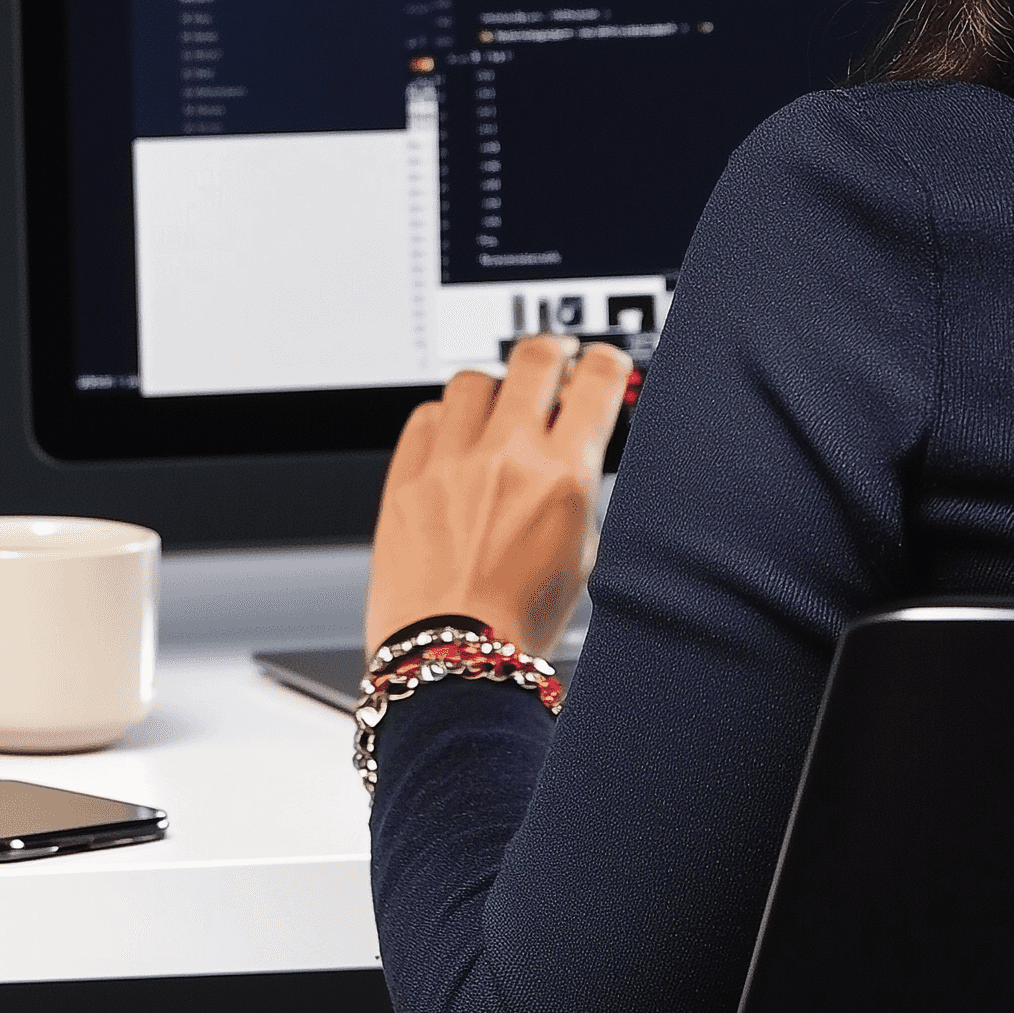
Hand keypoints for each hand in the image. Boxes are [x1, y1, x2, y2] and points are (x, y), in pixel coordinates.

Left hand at [365, 335, 632, 657]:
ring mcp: (452, 462)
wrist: (450, 659)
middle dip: (554, 354)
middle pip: (536, 356)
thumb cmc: (518, 622)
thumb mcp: (580, 551)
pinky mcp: (406, 477)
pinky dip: (446, 420)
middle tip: (555, 364)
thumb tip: (574, 443)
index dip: (607, 362)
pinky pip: (427, 414)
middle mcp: (508, 456)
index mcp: (564, 475)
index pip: (598, 380)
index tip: (603, 364)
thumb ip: (576, 486)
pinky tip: (455, 444)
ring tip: (497, 413)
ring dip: (494, 389)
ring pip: (475, 378)